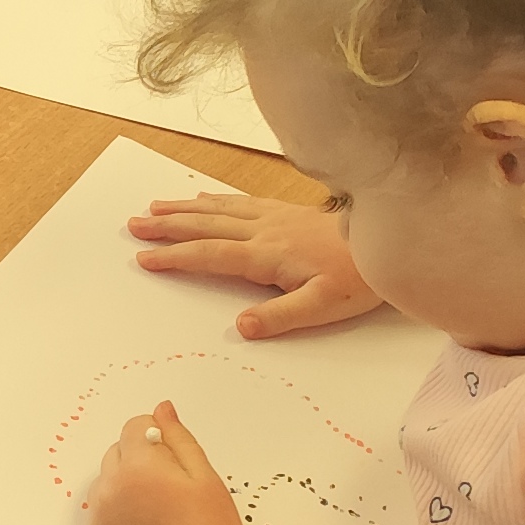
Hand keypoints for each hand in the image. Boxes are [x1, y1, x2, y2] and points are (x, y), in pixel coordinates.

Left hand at [83, 400, 263, 524]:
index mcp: (137, 468)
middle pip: (118, 453)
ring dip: (130, 484)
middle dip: (143, 459)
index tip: (179, 460)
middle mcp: (110, 490)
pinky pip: (106, 510)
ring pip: (109, 482)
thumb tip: (161, 410)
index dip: (159, 437)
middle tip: (178, 489)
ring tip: (165, 512)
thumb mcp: (205, 479)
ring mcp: (101, 519)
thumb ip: (179, 439)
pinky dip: (123, 510)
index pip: (135, 428)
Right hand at [129, 190, 380, 339]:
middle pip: (205, 226)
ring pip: (218, 209)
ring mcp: (274, 217)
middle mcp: (265, 230)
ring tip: (154, 207)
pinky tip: (201, 198)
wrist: (391, 238)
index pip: (211, 255)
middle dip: (167, 226)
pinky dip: (213, 199)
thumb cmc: (359, 278)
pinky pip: (238, 201)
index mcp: (268, 255)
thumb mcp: (324, 307)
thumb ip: (282, 317)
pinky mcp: (285, 211)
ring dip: (183, 209)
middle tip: (134, 225)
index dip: (176, 256)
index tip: (145, 258)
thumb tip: (242, 326)